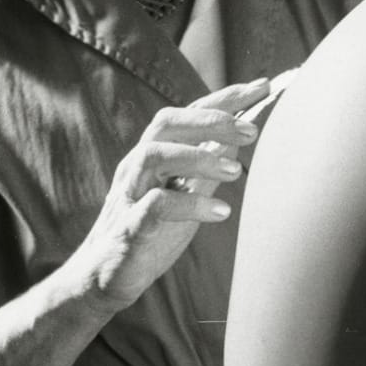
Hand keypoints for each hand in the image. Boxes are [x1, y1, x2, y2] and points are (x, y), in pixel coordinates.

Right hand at [65, 78, 274, 312]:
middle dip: (210, 119)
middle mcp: (138, 167)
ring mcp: (130, 194)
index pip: (187, 114)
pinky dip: (189, 204)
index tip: (261, 87)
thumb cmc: (150, 230)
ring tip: (236, 171)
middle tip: (252, 130)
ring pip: (154, 156)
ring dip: (198, 157)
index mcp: (154, 155)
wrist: (104, 277)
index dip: (222, 98)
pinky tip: (220, 211)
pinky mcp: (128, 228)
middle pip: (165, 123)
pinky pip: (154, 207)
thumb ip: (209, 166)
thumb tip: (240, 137)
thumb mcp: (187, 192)